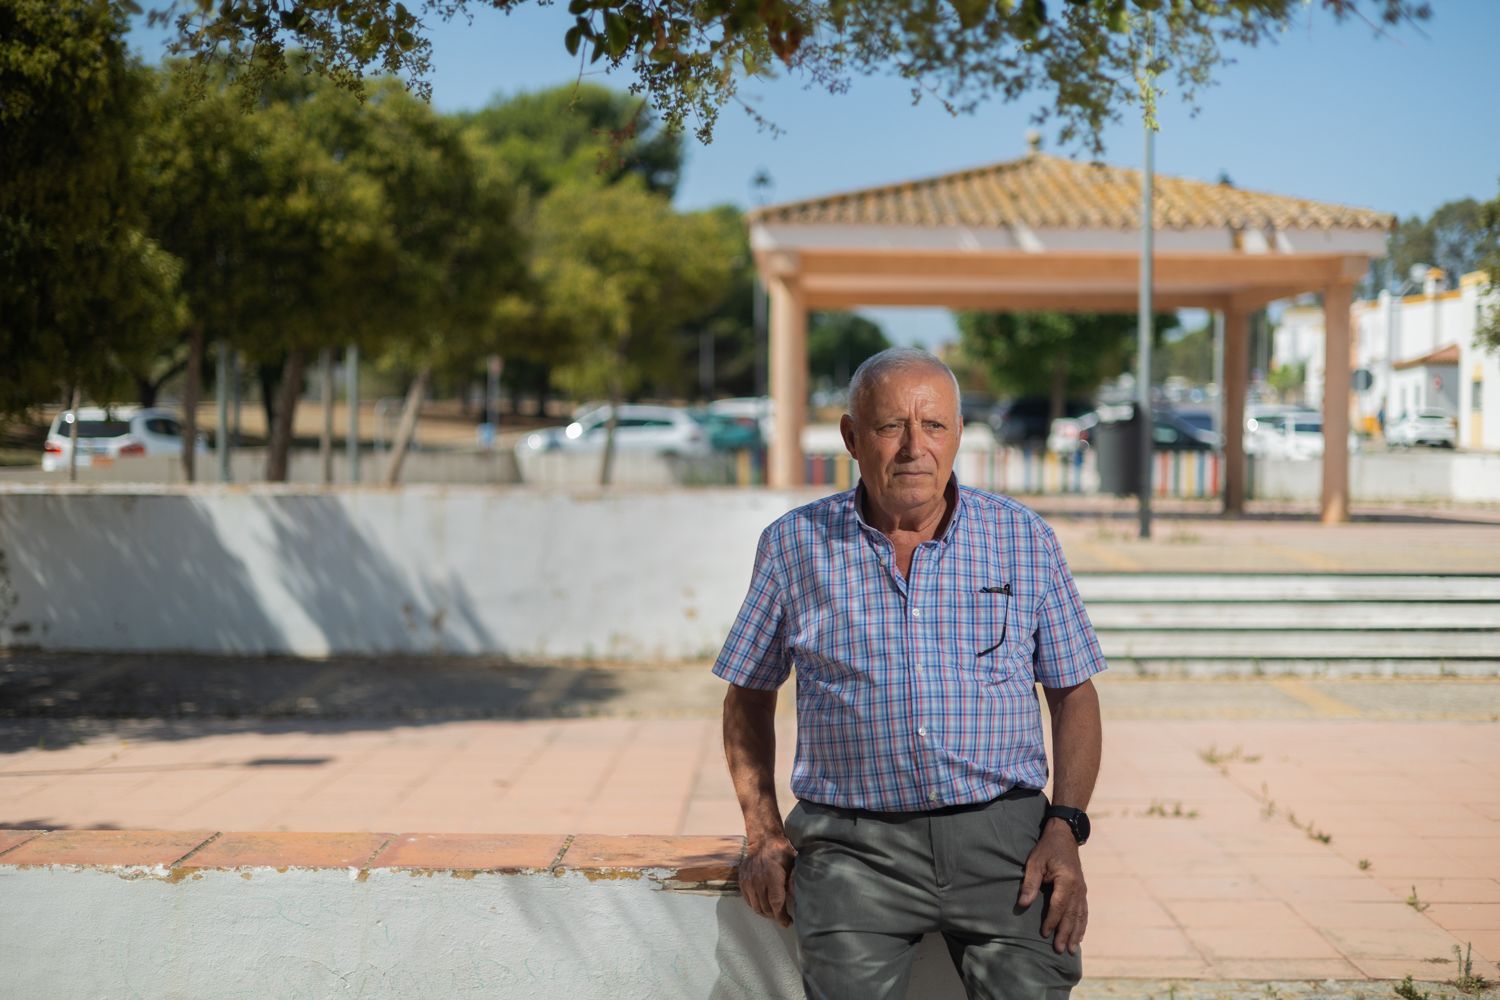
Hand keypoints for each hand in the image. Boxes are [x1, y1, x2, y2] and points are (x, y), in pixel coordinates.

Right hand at [739, 836, 796, 926]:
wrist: (764, 840)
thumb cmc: (782, 851)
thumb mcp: (794, 862)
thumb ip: (795, 879)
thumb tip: (797, 896)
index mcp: (772, 876)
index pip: (776, 903)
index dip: (781, 916)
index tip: (788, 922)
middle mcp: (758, 881)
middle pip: (766, 908)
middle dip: (775, 915)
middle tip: (783, 916)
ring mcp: (748, 881)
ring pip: (756, 906)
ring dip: (766, 912)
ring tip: (774, 912)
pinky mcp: (742, 881)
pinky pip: (748, 900)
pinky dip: (756, 905)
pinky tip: (764, 904)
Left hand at [1018, 821, 1087, 954]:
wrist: (1064, 836)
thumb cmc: (1046, 848)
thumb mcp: (1034, 862)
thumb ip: (1029, 884)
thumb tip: (1023, 904)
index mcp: (1066, 880)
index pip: (1059, 906)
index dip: (1051, 921)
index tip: (1044, 934)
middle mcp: (1078, 887)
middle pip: (1071, 915)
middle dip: (1065, 933)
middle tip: (1058, 950)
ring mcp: (1082, 889)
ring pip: (1079, 916)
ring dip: (1075, 933)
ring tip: (1070, 949)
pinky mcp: (1082, 890)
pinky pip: (1083, 911)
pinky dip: (1082, 925)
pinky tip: (1079, 936)